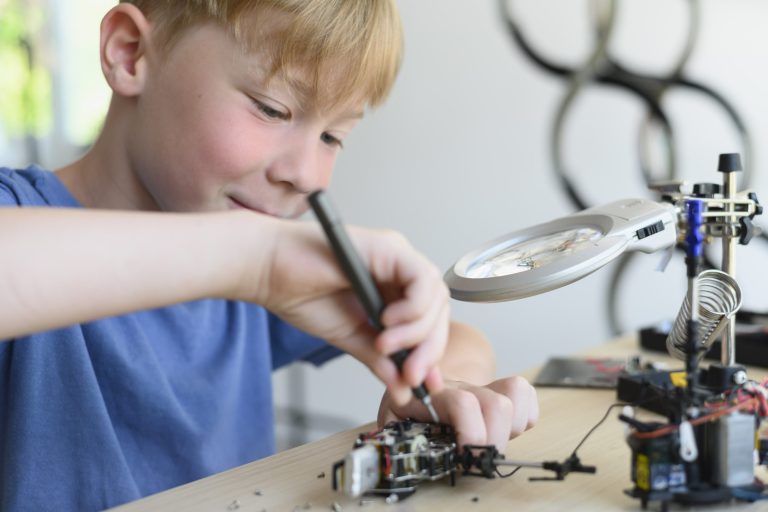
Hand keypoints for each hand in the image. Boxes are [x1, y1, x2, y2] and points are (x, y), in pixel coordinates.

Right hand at [251, 219, 449, 401]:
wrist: (267, 271)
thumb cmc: (300, 294)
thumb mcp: (350, 337)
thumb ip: (379, 360)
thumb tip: (404, 390)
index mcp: (393, 288)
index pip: (430, 323)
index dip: (430, 354)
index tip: (419, 382)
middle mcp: (400, 270)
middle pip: (438, 311)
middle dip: (428, 348)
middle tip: (409, 373)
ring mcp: (396, 256)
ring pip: (435, 297)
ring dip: (416, 330)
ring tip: (384, 344)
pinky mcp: (389, 247)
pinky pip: (421, 279)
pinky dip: (411, 307)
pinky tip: (385, 321)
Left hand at [377, 377, 538, 450]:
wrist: (419, 374)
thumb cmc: (406, 403)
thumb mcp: (392, 418)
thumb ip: (394, 433)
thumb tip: (398, 451)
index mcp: (435, 394)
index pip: (463, 404)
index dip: (472, 434)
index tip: (464, 459)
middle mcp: (464, 386)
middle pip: (497, 404)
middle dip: (493, 441)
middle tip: (477, 459)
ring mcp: (483, 386)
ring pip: (516, 396)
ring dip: (511, 429)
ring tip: (490, 443)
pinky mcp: (500, 388)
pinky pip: (526, 395)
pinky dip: (524, 417)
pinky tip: (505, 430)